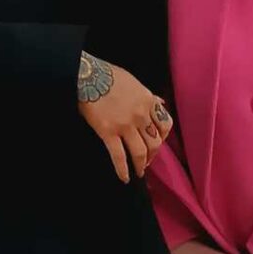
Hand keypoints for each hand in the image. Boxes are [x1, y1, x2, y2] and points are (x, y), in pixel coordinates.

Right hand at [76, 53, 173, 182]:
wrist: (87, 75)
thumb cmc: (109, 75)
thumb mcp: (134, 82)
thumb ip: (148, 95)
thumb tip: (160, 103)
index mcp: (148, 101)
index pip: (165, 124)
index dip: (163, 137)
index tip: (157, 142)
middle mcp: (141, 115)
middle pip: (155, 142)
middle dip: (153, 155)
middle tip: (147, 161)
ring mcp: (125, 125)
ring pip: (140, 152)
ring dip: (141, 165)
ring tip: (138, 172)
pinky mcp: (108, 132)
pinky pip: (119, 156)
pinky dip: (122, 169)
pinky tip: (124, 178)